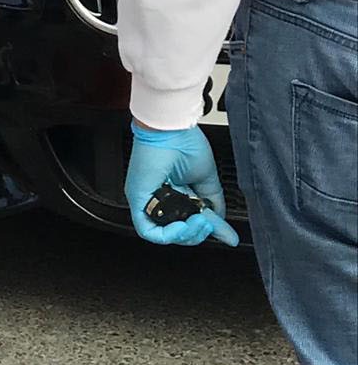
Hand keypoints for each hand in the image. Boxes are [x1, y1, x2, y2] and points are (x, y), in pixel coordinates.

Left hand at [124, 122, 240, 246]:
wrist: (171, 128)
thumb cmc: (183, 142)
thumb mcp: (206, 179)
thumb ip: (214, 202)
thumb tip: (222, 224)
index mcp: (174, 193)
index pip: (188, 222)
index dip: (205, 232)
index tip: (226, 236)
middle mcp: (158, 199)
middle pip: (176, 232)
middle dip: (198, 234)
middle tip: (210, 224)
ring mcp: (146, 200)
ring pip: (162, 234)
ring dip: (186, 235)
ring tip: (201, 222)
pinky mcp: (138, 199)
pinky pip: (147, 230)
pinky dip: (168, 235)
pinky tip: (183, 226)